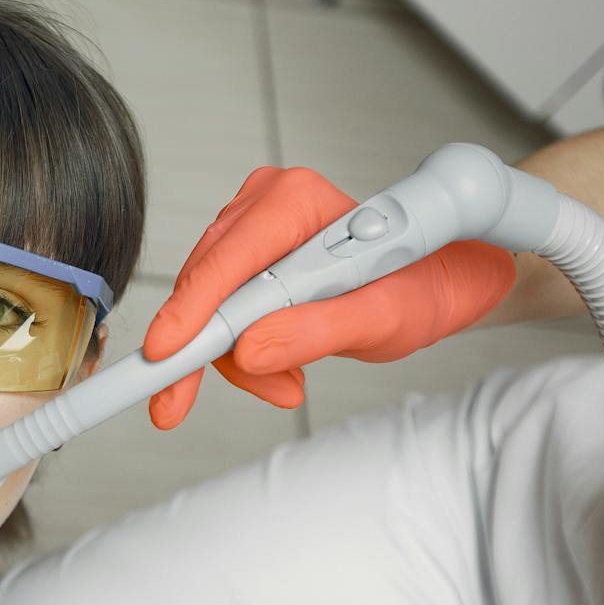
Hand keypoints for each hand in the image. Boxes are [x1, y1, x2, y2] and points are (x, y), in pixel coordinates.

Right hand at [144, 167, 514, 428]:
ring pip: (208, 304)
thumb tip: (251, 351)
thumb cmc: (420, 287)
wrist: (439, 282)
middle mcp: (268, 203)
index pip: (227, 261)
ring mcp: (253, 226)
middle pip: (207, 287)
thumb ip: (316, 332)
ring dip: (235, 355)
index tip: (164, 356)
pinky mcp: (248, 252)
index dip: (190, 313)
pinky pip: (220, 308)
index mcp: (298, 202)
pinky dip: (240, 347)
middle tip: (188, 403)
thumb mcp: (384, 319)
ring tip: (285, 381)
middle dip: (214, 350)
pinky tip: (275, 365)